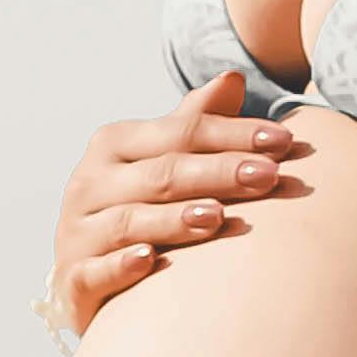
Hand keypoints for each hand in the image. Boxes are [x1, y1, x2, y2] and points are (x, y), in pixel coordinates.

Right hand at [50, 71, 310, 337]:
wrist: (84, 277)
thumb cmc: (137, 209)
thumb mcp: (161, 162)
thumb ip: (192, 124)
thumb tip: (233, 78)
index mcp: (114, 145)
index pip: (181, 132)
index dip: (233, 134)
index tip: (284, 142)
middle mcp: (90, 183)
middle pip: (162, 174)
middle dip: (218, 173)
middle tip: (268, 176)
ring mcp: (78, 232)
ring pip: (130, 220)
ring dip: (174, 219)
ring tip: (218, 217)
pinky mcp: (72, 278)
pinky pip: (95, 271)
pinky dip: (121, 265)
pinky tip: (149, 260)